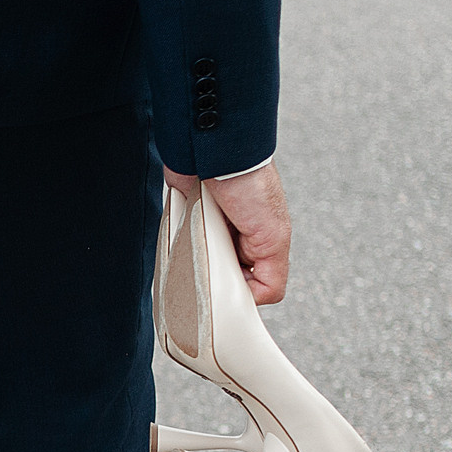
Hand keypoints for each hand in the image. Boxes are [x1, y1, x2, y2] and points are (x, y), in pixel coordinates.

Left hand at [164, 162, 291, 304]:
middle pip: (223, 278)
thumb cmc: (250, 184)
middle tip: (211, 260)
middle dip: (215, 274)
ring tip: (195, 243)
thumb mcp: (274, 237)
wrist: (214, 150)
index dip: (242, 290)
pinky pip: (177, 247)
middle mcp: (236, 239)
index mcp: (261, 243)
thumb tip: (253, 301)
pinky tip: (180, 238)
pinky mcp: (185, 220)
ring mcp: (209, 230)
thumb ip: (272, 275)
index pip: (254, 287)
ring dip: (195, 260)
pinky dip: (177, 247)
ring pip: (199, 267)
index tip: (230, 282)